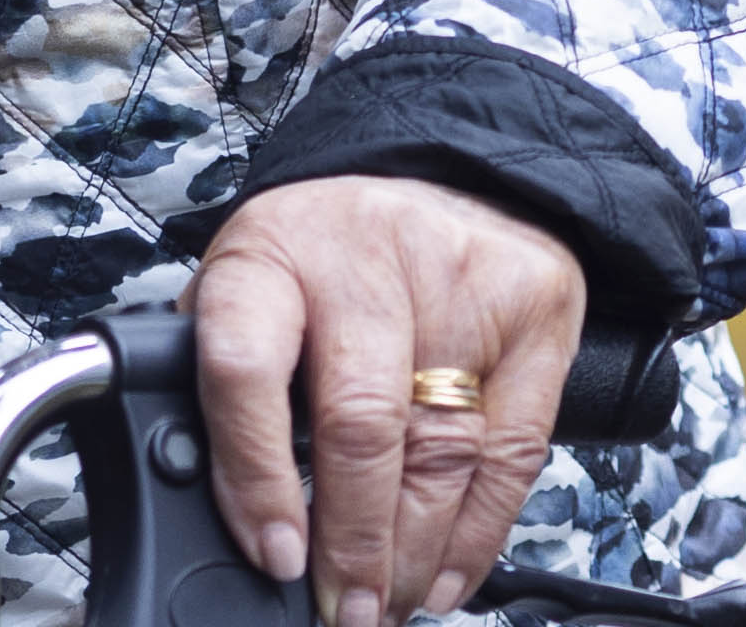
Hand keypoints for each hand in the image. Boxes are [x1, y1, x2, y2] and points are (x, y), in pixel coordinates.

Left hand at [190, 176, 588, 626]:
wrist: (449, 162)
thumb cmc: (329, 247)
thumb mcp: (251, 278)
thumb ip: (225, 375)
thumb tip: (209, 495)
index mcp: (271, 252)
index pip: (246, 367)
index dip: (255, 476)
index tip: (274, 553)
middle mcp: (366, 260)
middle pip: (362, 425)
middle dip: (353, 544)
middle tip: (342, 609)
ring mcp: (461, 284)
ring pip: (442, 453)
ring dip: (414, 557)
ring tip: (387, 604)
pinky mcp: (536, 313)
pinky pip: (512, 454)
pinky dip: (478, 537)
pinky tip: (446, 575)